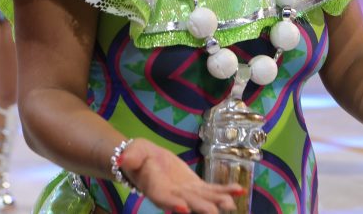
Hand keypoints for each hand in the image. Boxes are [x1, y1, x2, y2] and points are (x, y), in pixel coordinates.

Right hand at [121, 138, 241, 213]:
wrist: (146, 160)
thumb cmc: (136, 157)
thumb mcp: (132, 154)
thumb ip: (129, 158)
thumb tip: (123, 159)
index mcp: (154, 189)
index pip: (163, 198)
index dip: (173, 204)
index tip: (183, 209)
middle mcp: (172, 196)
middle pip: (188, 204)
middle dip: (202, 208)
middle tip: (214, 212)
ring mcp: (186, 193)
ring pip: (203, 199)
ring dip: (218, 202)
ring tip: (232, 204)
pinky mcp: (195, 187)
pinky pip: (211, 190)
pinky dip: (224, 191)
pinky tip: (239, 190)